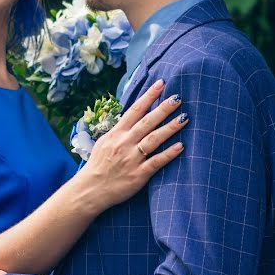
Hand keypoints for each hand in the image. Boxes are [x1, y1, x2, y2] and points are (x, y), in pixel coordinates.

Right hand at [82, 79, 187, 208]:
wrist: (90, 190)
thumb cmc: (98, 166)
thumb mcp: (104, 142)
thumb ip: (119, 130)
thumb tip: (132, 116)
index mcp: (116, 133)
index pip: (134, 110)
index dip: (148, 96)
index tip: (161, 84)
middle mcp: (124, 143)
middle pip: (147, 122)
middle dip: (163, 109)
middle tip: (178, 97)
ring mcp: (132, 159)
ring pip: (154, 139)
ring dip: (170, 128)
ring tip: (184, 118)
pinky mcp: (138, 175)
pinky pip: (156, 161)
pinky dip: (168, 153)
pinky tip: (181, 146)